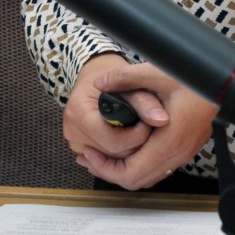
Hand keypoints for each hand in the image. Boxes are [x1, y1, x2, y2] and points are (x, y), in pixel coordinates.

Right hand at [63, 54, 162, 169]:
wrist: (94, 75)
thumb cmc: (110, 76)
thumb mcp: (129, 85)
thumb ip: (145, 103)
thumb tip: (162, 120)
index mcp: (79, 112)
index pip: (112, 141)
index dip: (136, 136)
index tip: (148, 124)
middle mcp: (71, 129)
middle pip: (111, 153)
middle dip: (134, 144)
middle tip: (145, 127)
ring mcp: (74, 141)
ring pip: (109, 159)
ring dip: (127, 149)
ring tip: (135, 129)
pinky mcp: (79, 147)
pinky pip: (104, 158)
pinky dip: (118, 151)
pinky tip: (125, 137)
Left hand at [73, 60, 217, 189]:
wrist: (226, 82)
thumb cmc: (197, 78)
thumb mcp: (157, 73)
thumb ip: (125, 78)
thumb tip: (100, 83)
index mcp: (169, 140)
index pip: (131, 173)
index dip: (105, 168)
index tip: (90, 154)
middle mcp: (178, 153)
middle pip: (137, 180)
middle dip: (110, 171)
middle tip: (91, 155)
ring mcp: (184, 153)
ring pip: (149, 176)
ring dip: (124, 168)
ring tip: (103, 153)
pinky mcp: (186, 148)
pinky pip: (159, 166)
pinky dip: (139, 162)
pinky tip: (127, 146)